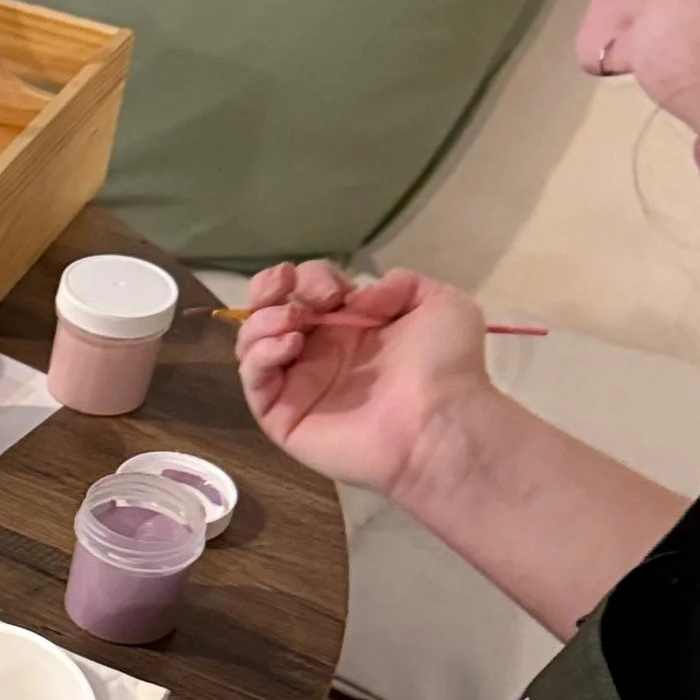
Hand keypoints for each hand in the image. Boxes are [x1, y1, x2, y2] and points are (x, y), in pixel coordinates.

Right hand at [234, 263, 496, 504]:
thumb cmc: (447, 367)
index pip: (307, 290)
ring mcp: (299, 387)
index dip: (310, 278)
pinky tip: (288, 344)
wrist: (443, 422)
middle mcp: (320, 354)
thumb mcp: (440, 303)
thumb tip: (359, 296)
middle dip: (268, 289)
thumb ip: (400, 283)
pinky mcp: (284, 418)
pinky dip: (259, 356)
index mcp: (351, 327)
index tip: (334, 291)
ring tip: (291, 320)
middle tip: (286, 286)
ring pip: (252, 345)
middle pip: (269, 312)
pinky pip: (254, 383)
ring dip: (261, 321)